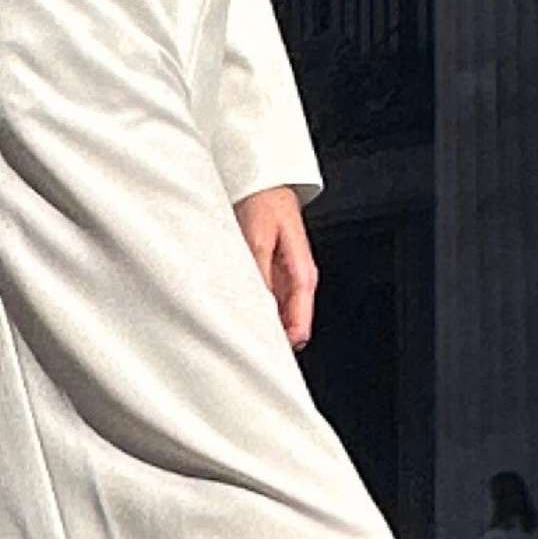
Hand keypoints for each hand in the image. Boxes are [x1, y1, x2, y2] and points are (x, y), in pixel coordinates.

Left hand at [235, 186, 315, 348]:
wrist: (261, 180)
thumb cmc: (265, 202)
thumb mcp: (258, 238)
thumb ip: (259, 272)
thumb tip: (257, 305)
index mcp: (303, 275)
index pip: (299, 323)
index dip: (284, 343)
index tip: (266, 358)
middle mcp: (296, 280)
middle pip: (287, 323)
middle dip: (268, 336)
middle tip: (242, 349)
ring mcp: (283, 278)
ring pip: (275, 313)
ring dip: (257, 321)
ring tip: (235, 333)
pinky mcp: (269, 272)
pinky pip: (263, 299)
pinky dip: (250, 306)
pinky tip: (234, 310)